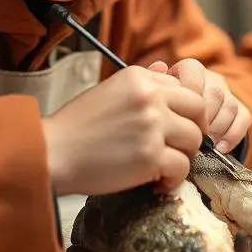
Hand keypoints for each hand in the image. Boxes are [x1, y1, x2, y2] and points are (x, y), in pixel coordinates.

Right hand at [41, 65, 205, 196]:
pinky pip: (181, 167)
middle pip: (199, 110)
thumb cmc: (77, 126)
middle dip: (196, 130)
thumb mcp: (109, 91)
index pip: (184, 88)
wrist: (53, 153)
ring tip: (164, 167)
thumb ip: (142, 84)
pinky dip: (174, 179)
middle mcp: (150, 97)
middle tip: (182, 147)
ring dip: (183, 157)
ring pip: (193, 140)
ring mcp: (152, 126)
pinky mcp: (150, 156)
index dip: (187, 110)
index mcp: (140, 77)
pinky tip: (157, 183)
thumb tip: (165, 68)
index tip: (179, 125)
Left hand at [148, 58, 250, 154]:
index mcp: (190, 69)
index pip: (194, 73)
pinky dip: (233, 135)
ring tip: (204, 146)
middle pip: (215, 93)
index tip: (179, 116)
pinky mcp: (241, 109)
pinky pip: (244, 118)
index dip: (189, 96)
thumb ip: (153, 82)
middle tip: (192, 137)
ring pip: (230, 106)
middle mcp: (211, 78)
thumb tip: (159, 66)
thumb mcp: (155, 95)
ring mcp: (228, 94)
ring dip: (218, 128)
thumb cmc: (162, 109)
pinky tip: (219, 149)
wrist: (182, 124)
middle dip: (204, 118)